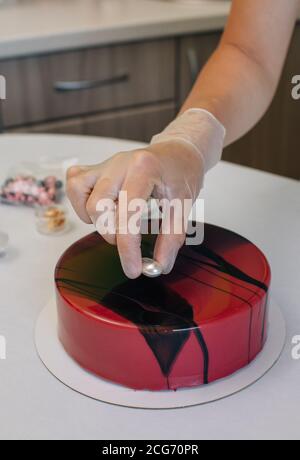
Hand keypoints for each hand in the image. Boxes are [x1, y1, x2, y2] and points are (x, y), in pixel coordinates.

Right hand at [67, 140, 203, 278]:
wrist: (176, 153)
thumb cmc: (180, 175)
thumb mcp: (184, 207)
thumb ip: (171, 239)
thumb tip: (159, 266)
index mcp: (144, 169)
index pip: (127, 215)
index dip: (128, 249)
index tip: (134, 270)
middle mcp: (119, 163)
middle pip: (97, 208)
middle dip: (112, 234)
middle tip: (130, 239)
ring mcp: (105, 164)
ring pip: (80, 194)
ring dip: (95, 219)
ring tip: (116, 222)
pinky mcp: (96, 167)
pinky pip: (74, 184)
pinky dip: (81, 203)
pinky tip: (101, 210)